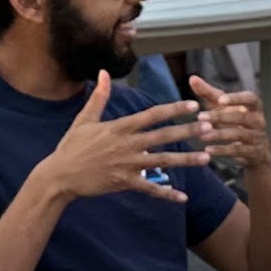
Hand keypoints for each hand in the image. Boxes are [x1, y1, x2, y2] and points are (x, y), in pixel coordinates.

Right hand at [37, 71, 209, 204]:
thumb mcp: (84, 119)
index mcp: (120, 126)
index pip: (152, 114)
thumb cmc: (72, 146)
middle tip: (210, 127)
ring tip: (207, 158)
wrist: (60, 175)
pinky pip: (150, 188)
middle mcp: (127, 144)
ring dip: (186, 160)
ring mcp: (127, 164)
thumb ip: (99, 96)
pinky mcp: (124, 182)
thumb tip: (102, 72)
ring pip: (162, 161)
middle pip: (164, 135)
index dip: (174, 108)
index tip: (193, 104)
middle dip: (188, 131)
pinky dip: (166, 194)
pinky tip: (183, 198)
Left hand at [187, 73, 269, 179]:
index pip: (251, 98)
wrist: (253, 152)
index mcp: (254, 106)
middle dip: (220, 117)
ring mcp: (258, 137)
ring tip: (202, 135)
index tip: (220, 100)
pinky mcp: (254, 153)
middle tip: (200, 117)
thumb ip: (209, 93)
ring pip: (239, 134)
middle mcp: (260, 120)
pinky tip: (208, 150)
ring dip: (220, 134)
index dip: (236, 98)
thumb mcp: (223, 107)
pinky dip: (223, 150)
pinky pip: (238, 150)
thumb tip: (192, 78)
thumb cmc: (235, 122)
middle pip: (242, 117)